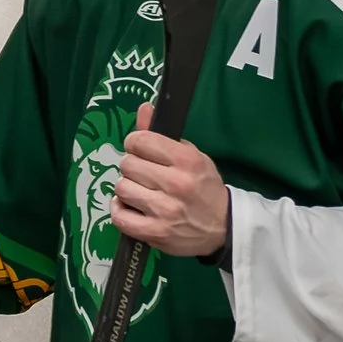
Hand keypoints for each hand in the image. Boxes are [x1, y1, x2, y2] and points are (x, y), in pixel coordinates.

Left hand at [109, 122, 229, 258]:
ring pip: (121, 188)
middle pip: (128, 164)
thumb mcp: (192, 156)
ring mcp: (164, 211)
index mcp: (187, 161)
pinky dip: (120, 210)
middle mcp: (175, 184)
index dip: (135, 143)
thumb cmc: (204, 188)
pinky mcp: (154, 233)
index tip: (139, 149)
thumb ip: (164, 135)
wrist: (223, 227)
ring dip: (127, 188)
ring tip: (139, 191)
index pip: (141, 141)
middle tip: (143, 173)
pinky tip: (131, 207)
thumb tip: (144, 108)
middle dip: (132, 166)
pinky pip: (119, 217)